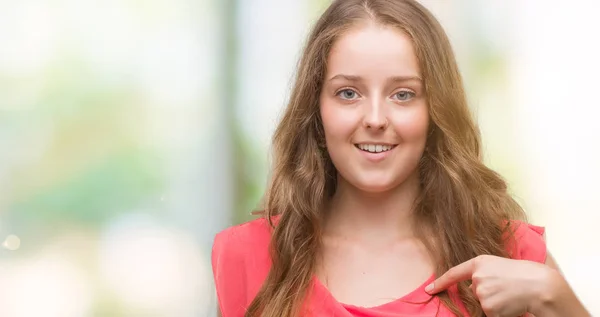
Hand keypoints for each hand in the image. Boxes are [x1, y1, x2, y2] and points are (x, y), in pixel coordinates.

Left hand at [425, 255, 554, 316]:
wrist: (540, 285)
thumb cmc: (524, 274)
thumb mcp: (499, 266)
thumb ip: (482, 274)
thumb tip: (473, 288)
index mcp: (479, 263)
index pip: (454, 273)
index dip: (440, 282)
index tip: (430, 289)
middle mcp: (477, 277)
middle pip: (474, 292)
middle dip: (487, 293)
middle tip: (506, 288)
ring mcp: (482, 293)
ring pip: (483, 304)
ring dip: (495, 304)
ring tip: (511, 295)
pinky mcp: (489, 308)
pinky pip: (490, 314)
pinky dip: (500, 312)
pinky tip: (511, 304)